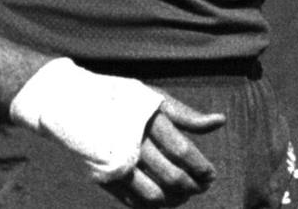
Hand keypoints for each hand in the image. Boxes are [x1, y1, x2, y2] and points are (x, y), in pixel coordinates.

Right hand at [99, 94, 225, 206]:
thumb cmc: (125, 100)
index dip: (201, 167)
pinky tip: (163, 200)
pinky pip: (132, 200)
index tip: (211, 176)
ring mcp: (117, 162)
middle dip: (192, 186)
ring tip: (184, 196)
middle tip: (202, 188)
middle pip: (171, 175)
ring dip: (174, 200)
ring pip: (153, 194)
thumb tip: (221, 121)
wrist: (75, 104)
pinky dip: (151, 205)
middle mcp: (134, 143)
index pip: (183, 151)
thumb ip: (187, 116)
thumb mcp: (157, 99)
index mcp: (150, 121)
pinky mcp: (104, 176)